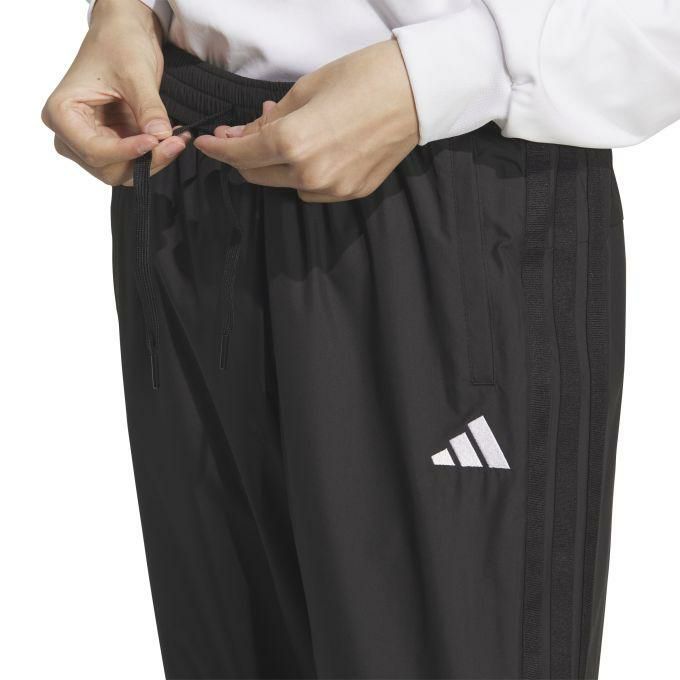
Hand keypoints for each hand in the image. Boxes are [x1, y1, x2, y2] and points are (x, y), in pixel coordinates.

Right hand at [41, 0, 188, 185]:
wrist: (125, 34)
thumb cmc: (118, 43)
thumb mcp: (135, 73)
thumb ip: (148, 108)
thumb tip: (160, 136)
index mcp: (62, 114)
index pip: (93, 150)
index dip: (126, 152)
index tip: (154, 142)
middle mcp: (71, 134)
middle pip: (107, 168)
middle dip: (143, 161)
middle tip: (174, 144)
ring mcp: (92, 141)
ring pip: (122, 171)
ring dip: (153, 162)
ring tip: (177, 140)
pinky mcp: (112, 142)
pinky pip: (134, 161)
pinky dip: (155, 156)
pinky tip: (173, 140)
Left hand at [194, 40, 418, 201]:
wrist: (417, 91)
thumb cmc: (363, 77)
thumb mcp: (305, 89)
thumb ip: (271, 120)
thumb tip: (250, 133)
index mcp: (293, 144)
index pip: (241, 155)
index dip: (218, 149)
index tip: (206, 143)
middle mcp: (310, 176)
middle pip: (258, 175)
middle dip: (243, 156)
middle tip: (241, 134)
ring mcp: (333, 189)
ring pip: (285, 185)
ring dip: (275, 165)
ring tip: (285, 135)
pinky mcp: (352, 193)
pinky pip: (313, 190)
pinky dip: (303, 174)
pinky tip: (312, 152)